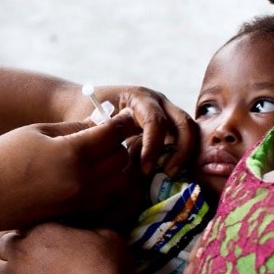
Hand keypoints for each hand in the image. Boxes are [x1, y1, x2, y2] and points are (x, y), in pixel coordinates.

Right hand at [0, 113, 140, 230]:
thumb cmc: (1, 157)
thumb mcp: (36, 132)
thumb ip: (71, 129)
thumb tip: (98, 126)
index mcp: (73, 152)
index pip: (114, 134)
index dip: (121, 123)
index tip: (121, 118)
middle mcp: (82, 180)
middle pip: (122, 158)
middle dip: (118, 144)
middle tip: (106, 136)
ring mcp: (79, 201)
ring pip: (119, 182)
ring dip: (115, 167)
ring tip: (99, 157)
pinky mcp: (72, 214)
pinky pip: (104, 199)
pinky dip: (106, 187)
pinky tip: (89, 177)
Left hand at [0, 223, 131, 273]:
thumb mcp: (109, 238)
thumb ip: (93, 228)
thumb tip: (92, 227)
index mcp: (42, 230)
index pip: (25, 227)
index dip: (30, 237)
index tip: (38, 247)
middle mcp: (22, 250)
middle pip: (4, 246)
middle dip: (12, 252)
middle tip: (24, 264)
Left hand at [77, 86, 196, 176]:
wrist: (83, 105)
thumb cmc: (83, 115)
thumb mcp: (91, 124)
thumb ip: (104, 137)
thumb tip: (118, 160)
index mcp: (139, 97)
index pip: (155, 121)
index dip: (154, 146)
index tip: (145, 169)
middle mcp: (158, 102)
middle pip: (184, 123)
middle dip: (181, 151)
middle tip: (168, 174)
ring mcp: (167, 112)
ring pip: (190, 131)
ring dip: (185, 154)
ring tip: (170, 175)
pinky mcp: (170, 125)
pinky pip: (183, 139)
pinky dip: (182, 155)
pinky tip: (171, 173)